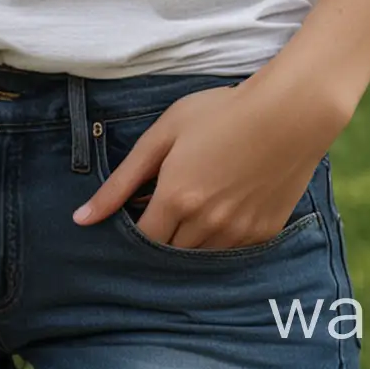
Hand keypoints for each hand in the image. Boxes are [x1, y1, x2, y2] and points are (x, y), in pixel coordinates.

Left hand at [72, 77, 350, 250]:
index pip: (142, 240)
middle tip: (169, 202)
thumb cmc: (221, 112)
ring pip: (199, 256)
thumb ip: (122, 180)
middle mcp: (205, 224)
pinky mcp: (263, 234)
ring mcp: (236, 234)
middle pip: (169, 253)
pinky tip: (226, 203)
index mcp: (176, 199)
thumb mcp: (164, 134)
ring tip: (197, 200)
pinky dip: (220, 236)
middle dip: (162, 234)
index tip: (140, 210)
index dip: (136, 228)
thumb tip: (81, 219)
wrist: (288, 113)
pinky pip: (231, 251)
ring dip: (189, 238)